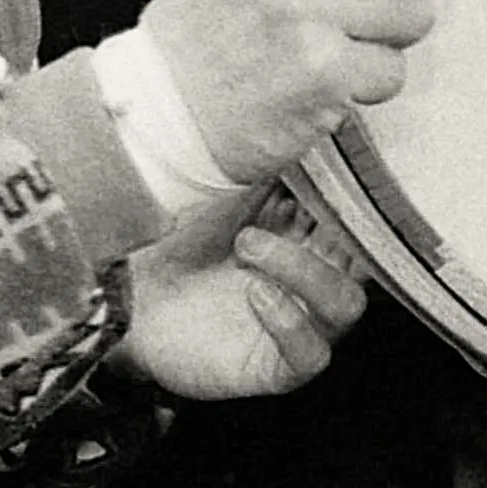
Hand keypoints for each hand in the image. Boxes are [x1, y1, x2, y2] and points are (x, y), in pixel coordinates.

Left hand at [112, 181, 371, 400]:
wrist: (122, 295)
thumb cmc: (173, 239)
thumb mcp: (225, 191)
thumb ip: (274, 166)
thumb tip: (311, 120)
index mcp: (309, 237)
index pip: (358, 219)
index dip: (358, 198)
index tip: (340, 168)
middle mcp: (312, 281)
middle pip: (364, 260)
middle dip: (339, 230)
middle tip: (297, 204)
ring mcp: (299, 325)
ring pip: (347, 305)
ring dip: (306, 270)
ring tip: (248, 245)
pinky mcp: (275, 366)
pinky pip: (311, 354)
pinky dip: (290, 323)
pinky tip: (255, 295)